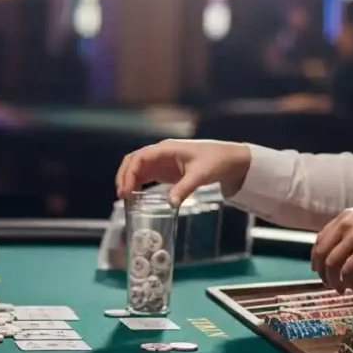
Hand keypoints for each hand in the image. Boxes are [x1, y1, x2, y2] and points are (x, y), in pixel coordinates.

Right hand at [116, 139, 251, 204]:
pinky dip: (137, 185)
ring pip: (137, 169)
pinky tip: (136, 197)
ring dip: (129, 181)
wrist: (230, 160)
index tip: (126, 190)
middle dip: (123, 176)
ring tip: (125, 199)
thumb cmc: (216, 161)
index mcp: (166, 149)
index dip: (129, 173)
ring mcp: (162, 162)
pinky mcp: (166, 171)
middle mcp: (160, 153)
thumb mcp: (200, 175)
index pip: (139, 157)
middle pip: (133, 161)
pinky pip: (146, 176)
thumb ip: (184, 188)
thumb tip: (170, 204)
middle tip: (122, 196)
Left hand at [311, 198, 352, 291]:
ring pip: (332, 264)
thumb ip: (351, 232)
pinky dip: (347, 281)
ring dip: (333, 279)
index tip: (317, 268)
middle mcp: (344, 227)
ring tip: (340, 288)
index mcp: (343, 218)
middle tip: (327, 282)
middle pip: (322, 253)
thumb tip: (346, 252)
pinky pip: (348, 270)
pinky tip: (352, 286)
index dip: (316, 257)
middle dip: (321, 271)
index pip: (320, 239)